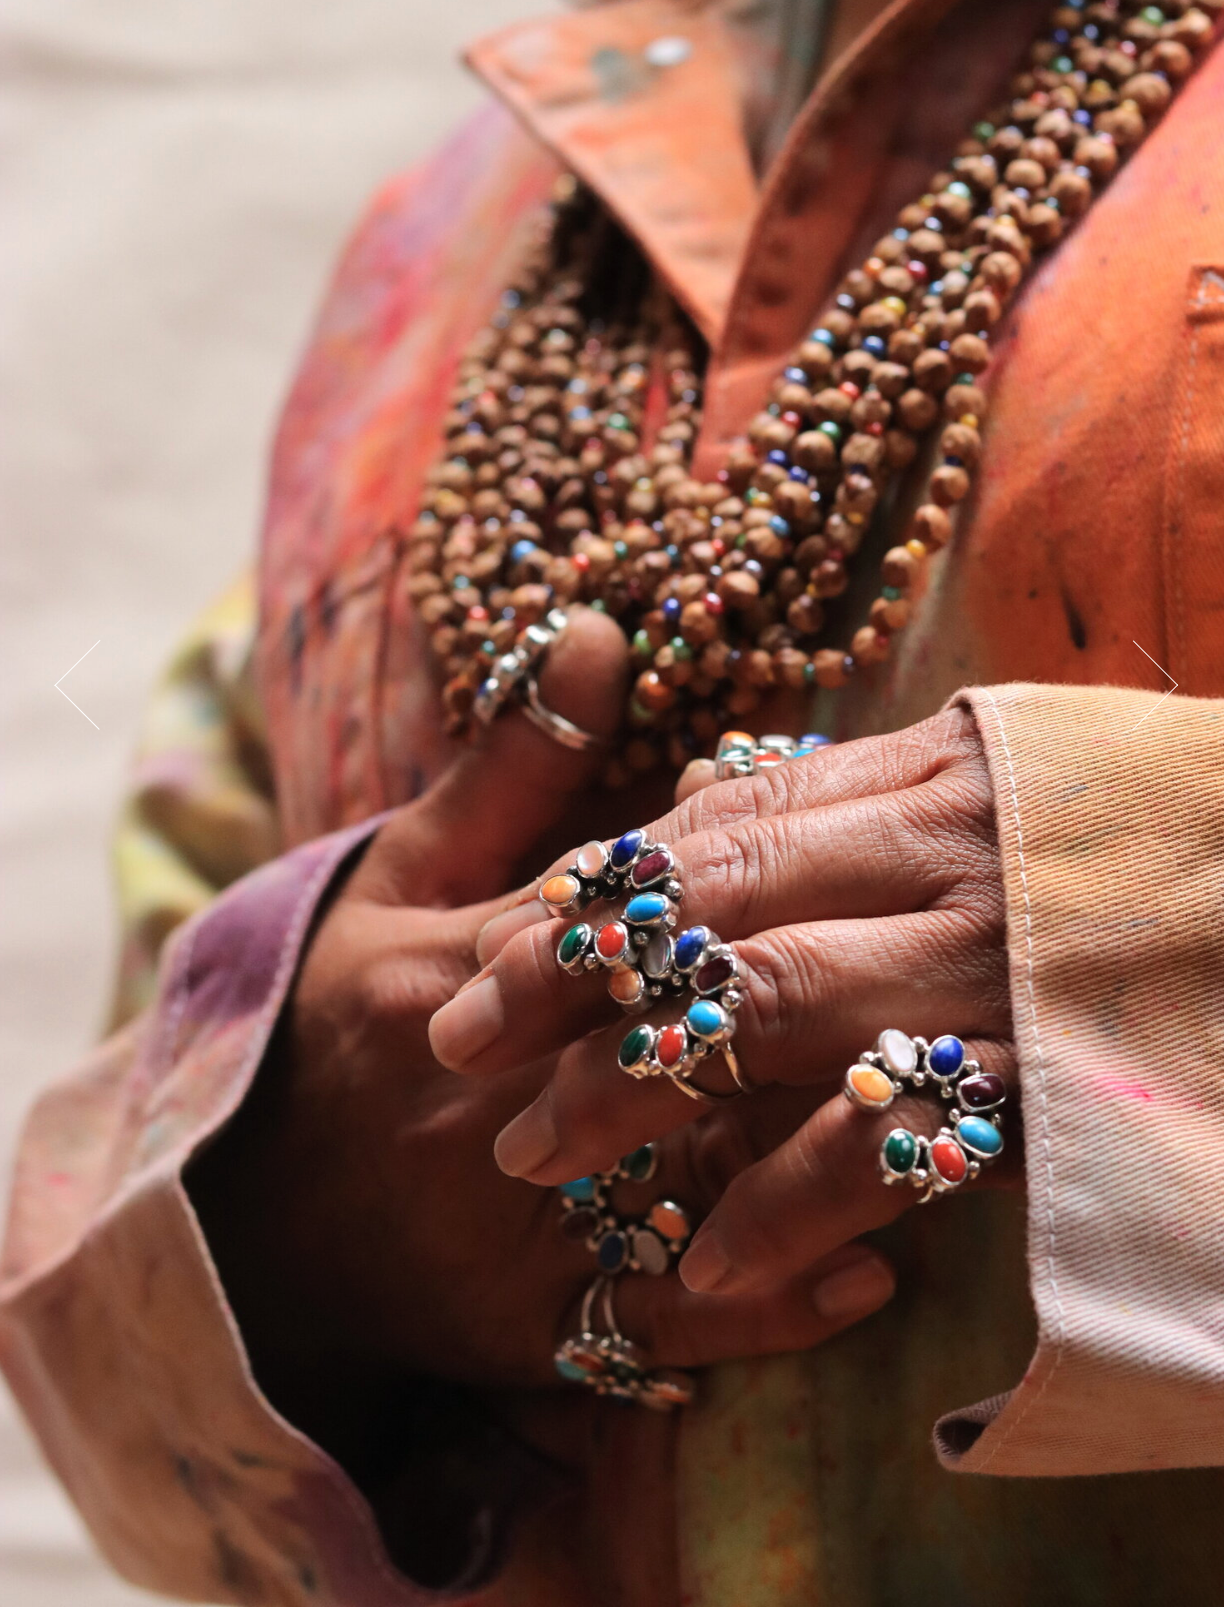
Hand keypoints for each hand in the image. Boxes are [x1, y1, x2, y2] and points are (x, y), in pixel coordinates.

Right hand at [188, 611, 895, 1592]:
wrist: (249, 1221)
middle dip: (799, 1022)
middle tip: (931, 988)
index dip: (733, 896)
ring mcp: (519, 1222)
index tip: (849, 860)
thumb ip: (508, 770)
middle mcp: (498, 1097)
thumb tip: (598, 631)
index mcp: (461, 974)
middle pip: (675, 1051)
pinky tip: (872, 1276)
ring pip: (693, 1187)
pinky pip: (665, 1325)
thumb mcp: (397, 883)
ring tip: (938, 1126)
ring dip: (816, 1165)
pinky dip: (769, 1304)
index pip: (620, 923)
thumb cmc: (338, 1032)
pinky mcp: (533, 1326)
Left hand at [429, 707, 1014, 1301]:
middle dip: (575, 973)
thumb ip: (797, 793)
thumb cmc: (1049, 880)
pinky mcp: (1040, 1093)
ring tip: (530, 1153)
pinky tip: (707, 1257)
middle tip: (457, 1044)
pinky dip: (789, 1200)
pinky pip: (887, 1144)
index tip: (487, 949)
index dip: (596, 887)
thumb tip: (647, 726)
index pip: (723, 822)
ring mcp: (994, 969)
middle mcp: (945, 855)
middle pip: (724, 898)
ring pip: (781, 1004)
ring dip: (637, 1079)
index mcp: (915, 776)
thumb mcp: (944, 794)